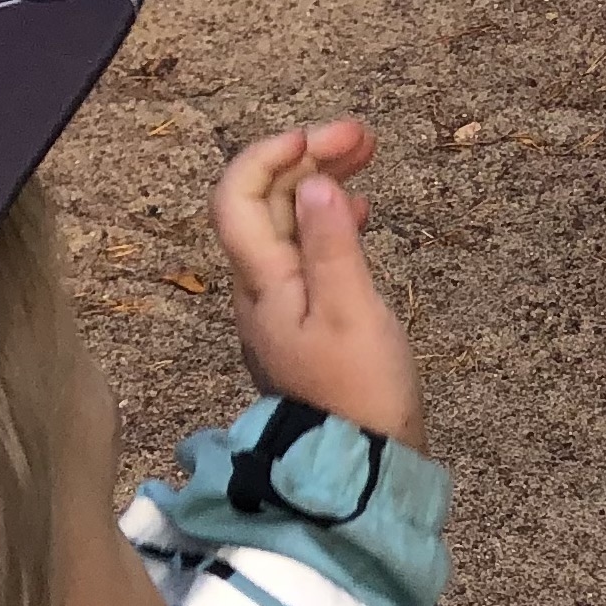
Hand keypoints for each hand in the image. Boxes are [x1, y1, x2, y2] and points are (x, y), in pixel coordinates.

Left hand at [210, 119, 424, 447]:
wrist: (364, 468)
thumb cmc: (361, 395)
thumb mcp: (352, 312)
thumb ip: (332, 244)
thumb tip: (315, 183)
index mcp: (262, 282)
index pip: (239, 193)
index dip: (273, 153)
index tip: (324, 138)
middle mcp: (261, 290)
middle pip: (265, 202)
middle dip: (307, 158)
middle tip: (364, 137)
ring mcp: (283, 308)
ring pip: (288, 225)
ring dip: (320, 184)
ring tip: (366, 160)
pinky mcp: (309, 325)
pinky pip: (307, 255)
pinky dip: (330, 223)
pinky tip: (360, 215)